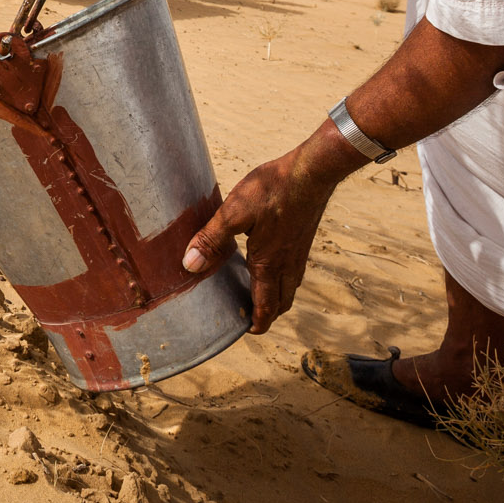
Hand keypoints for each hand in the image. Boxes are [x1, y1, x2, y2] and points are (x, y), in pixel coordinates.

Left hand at [182, 143, 348, 332]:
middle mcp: (288, 264)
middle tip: (250, 314)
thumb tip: (191, 265)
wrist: (312, 172)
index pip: (267, 306)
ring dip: (276, 296)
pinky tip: (270, 260)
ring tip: (258, 292)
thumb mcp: (234, 212)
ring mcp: (300, 252)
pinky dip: (283, 277)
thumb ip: (212, 239)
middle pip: (282, 302)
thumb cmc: (273, 190)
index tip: (248, 330)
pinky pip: (295, 269)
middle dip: (268, 314)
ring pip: (291, 286)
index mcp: (270, 264)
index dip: (258, 323)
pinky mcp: (304, 238)